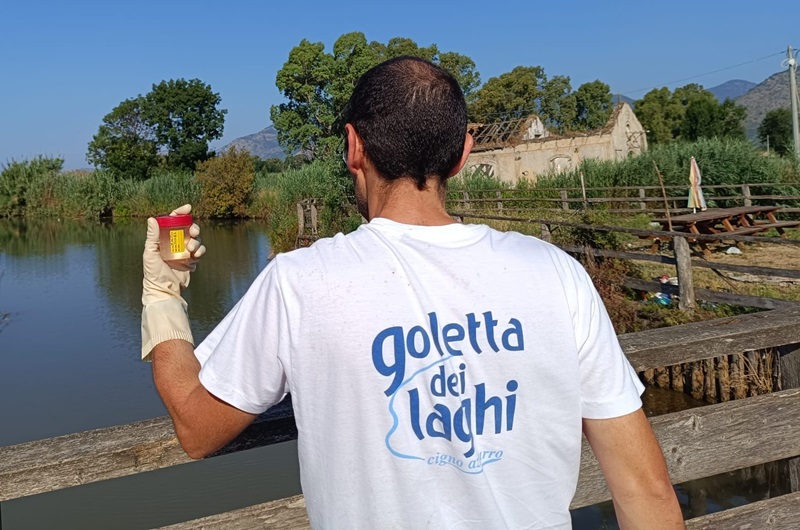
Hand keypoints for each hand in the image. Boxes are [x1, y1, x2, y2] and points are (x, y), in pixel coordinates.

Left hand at [141, 204, 205, 360]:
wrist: (165, 291)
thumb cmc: (153, 273)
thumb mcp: (150, 253)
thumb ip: (152, 236)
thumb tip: (152, 218)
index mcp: (163, 238)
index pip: (173, 221)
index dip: (180, 212)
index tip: (188, 208)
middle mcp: (174, 243)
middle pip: (188, 228)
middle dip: (193, 228)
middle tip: (193, 232)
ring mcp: (184, 252)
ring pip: (196, 239)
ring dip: (196, 242)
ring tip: (190, 250)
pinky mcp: (192, 261)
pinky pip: (200, 251)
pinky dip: (200, 251)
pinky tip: (195, 256)